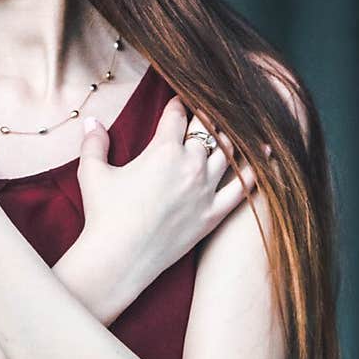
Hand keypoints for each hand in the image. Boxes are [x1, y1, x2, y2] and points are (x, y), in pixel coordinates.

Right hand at [74, 95, 264, 302]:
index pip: (178, 114)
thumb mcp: (93, 173)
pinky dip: (256, 169)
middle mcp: (190, 165)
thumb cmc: (103, 214)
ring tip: (230, 128)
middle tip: (204, 112)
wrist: (119, 258)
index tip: (179, 100)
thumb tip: (91, 121)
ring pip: (229, 152)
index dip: (178, 103)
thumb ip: (94, 143)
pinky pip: (244, 188)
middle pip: (208, 129)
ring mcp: (206, 191)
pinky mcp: (213, 215)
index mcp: (163, 150)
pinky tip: (266, 153)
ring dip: (229, 137)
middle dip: (205, 117)